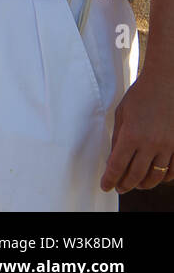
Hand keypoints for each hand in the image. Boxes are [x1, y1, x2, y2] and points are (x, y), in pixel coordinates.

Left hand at [100, 71, 173, 192]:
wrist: (166, 84)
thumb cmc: (140, 96)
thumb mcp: (121, 115)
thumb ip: (117, 138)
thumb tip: (113, 159)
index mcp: (131, 135)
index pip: (117, 165)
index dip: (110, 178)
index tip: (105, 185)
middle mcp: (150, 144)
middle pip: (136, 174)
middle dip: (125, 184)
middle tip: (120, 188)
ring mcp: (168, 146)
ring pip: (156, 175)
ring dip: (144, 183)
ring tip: (136, 184)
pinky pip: (173, 170)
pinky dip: (164, 178)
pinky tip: (157, 177)